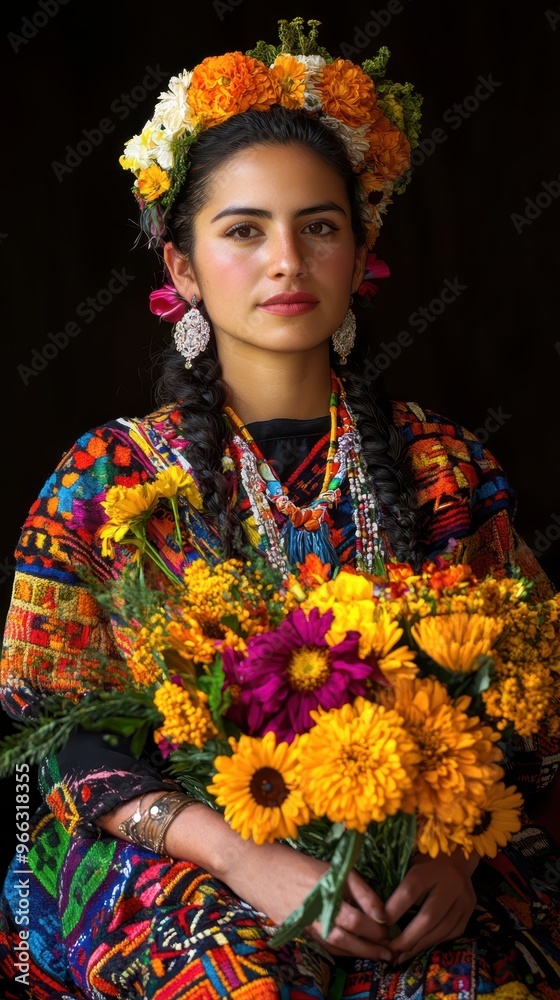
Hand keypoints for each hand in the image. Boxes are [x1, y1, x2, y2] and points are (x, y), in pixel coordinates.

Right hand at [225, 840, 393, 961]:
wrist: (250, 865)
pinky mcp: (297, 928)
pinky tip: (352, 952)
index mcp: (326, 881)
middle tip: (390, 944)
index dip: (378, 914)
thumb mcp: (323, 864)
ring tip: (379, 955)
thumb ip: (349, 883)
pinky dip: (341, 951)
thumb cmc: (288, 859)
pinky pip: (324, 944)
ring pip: (339, 941)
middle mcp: (318, 901)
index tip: (388, 920)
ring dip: (361, 950)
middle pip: (353, 927)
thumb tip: (375, 905)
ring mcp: (306, 917)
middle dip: (374, 938)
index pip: (360, 902)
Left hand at [383, 851, 477, 964]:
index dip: (395, 908)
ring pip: (441, 929)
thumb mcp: (410, 863)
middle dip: (408, 937)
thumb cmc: (425, 861)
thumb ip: (397, 883)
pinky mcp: (470, 912)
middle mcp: (452, 883)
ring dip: (419, 945)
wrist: (457, 857)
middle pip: (429, 916)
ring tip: (401, 954)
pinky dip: (432, 942)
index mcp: (432, 867)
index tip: (380, 922)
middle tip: (390, 948)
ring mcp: (464, 899)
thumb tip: (375, 910)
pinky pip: (450, 934)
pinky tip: (418, 947)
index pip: (411, 890)